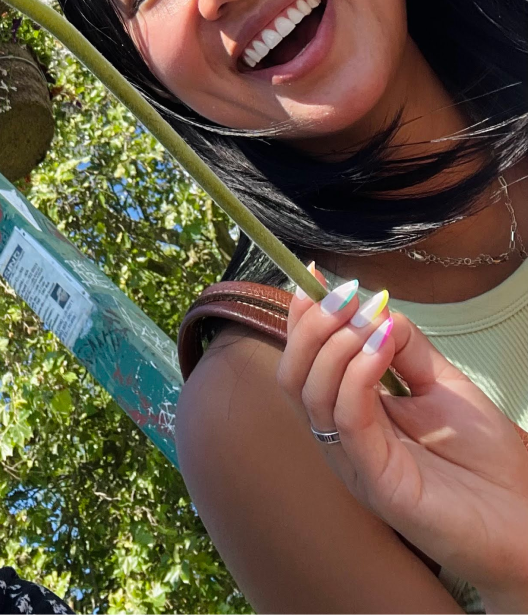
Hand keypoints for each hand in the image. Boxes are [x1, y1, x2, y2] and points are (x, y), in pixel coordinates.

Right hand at [276, 271, 527, 608]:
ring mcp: (354, 460)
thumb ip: (406, 346)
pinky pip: (347, 419)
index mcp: (350, 413)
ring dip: (333, 343)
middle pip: (292, 375)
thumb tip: (374, 305)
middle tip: (344, 296)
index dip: (301, 317)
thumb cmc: (485, 461)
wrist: (523, 520)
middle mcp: (341, 437)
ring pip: (309, 393)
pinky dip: (356, 374)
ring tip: (370, 321)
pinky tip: (380, 347)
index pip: (304, 361)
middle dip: (310, 325)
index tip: (316, 276)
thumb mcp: (441, 383)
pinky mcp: (375, 481)